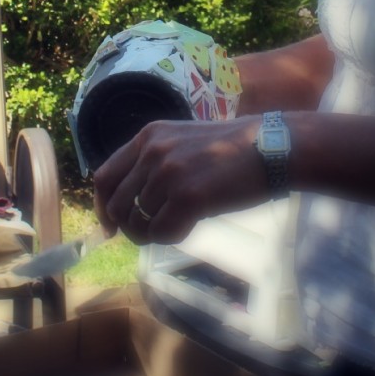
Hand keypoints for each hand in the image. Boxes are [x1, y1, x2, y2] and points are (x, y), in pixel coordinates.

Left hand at [93, 116, 266, 244]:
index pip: (104, 176)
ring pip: (139, 221)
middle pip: (116, 204)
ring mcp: (169, 173)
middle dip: (127, 226)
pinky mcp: (189, 195)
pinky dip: (168, 238)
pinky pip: (161, 231)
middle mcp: (152, 152)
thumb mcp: (182, 142)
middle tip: (146, 234)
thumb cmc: (232, 149)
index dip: (102, 206)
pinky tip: (185, 229)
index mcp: (147, 137)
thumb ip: (153, 162)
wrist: (272, 147)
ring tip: (173, 228)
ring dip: (151, 234)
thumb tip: (130, 200)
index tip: (110, 225)